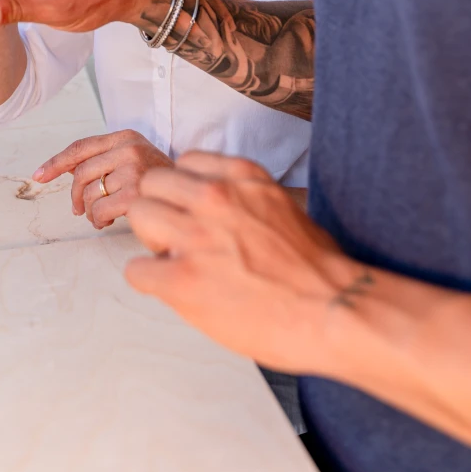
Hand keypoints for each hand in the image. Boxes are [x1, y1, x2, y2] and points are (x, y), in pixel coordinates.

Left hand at [34, 130, 171, 229]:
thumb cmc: (158, 180)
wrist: (192, 194)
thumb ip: (102, 159)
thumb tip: (64, 167)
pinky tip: (108, 221)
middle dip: (75, 195)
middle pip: (81, 173)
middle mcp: (129, 149)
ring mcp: (133, 170)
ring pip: (90, 194)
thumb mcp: (132, 158)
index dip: (56, 162)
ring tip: (101, 216)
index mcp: (125, 137)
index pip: (81, 147)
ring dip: (90, 211)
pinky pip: (99, 210)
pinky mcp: (135, 194)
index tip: (39, 174)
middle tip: (78, 209)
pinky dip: (98, 220)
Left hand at [125, 152, 357, 373]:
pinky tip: (175, 291)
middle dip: (162, 210)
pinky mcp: (183, 279)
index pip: (185, 161)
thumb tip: (213, 208)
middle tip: (180, 239)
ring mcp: (195, 236)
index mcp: (240, 176)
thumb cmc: (315, 266)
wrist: (334, 310)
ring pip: (137, 215)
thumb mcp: (281, 205)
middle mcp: (214, 196)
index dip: (187, 191)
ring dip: (152, 240)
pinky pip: (136, 270)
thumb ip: (242, 198)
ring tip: (176, 262)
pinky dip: (150, 281)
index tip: (197, 213)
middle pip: (152, 183)